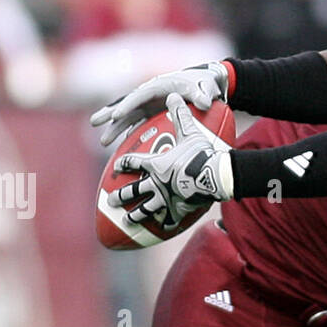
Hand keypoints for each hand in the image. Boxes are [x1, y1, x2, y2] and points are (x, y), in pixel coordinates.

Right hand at [91, 61, 229, 146]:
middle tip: (94, 123)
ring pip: (128, 116)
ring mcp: (150, 104)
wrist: (207, 84)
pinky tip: (120, 146)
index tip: (116, 116)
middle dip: (110, 114)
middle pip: (126, 104)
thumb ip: (203, 94)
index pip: (138, 96)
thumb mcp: (205, 87)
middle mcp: (150, 94)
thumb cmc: (204, 83)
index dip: (127, 106)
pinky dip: (128, 133)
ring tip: (103, 141)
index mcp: (158, 86)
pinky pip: (137, 124)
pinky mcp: (153, 113)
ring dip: (116, 128)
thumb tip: (205, 103)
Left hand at [111, 95, 233, 225]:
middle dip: (121, 195)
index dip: (125, 164)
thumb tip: (174, 96)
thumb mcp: (190, 132)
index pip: (133, 162)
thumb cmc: (201, 154)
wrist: (215, 176)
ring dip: (135, 214)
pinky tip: (161, 230)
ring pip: (146, 209)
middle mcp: (155, 183)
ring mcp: (165, 199)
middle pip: (133, 191)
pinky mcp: (178, 210)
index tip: (118, 166)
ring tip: (128, 219)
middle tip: (111, 200)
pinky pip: (169, 220)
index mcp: (155, 165)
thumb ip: (180, 115)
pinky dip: (164, 224)